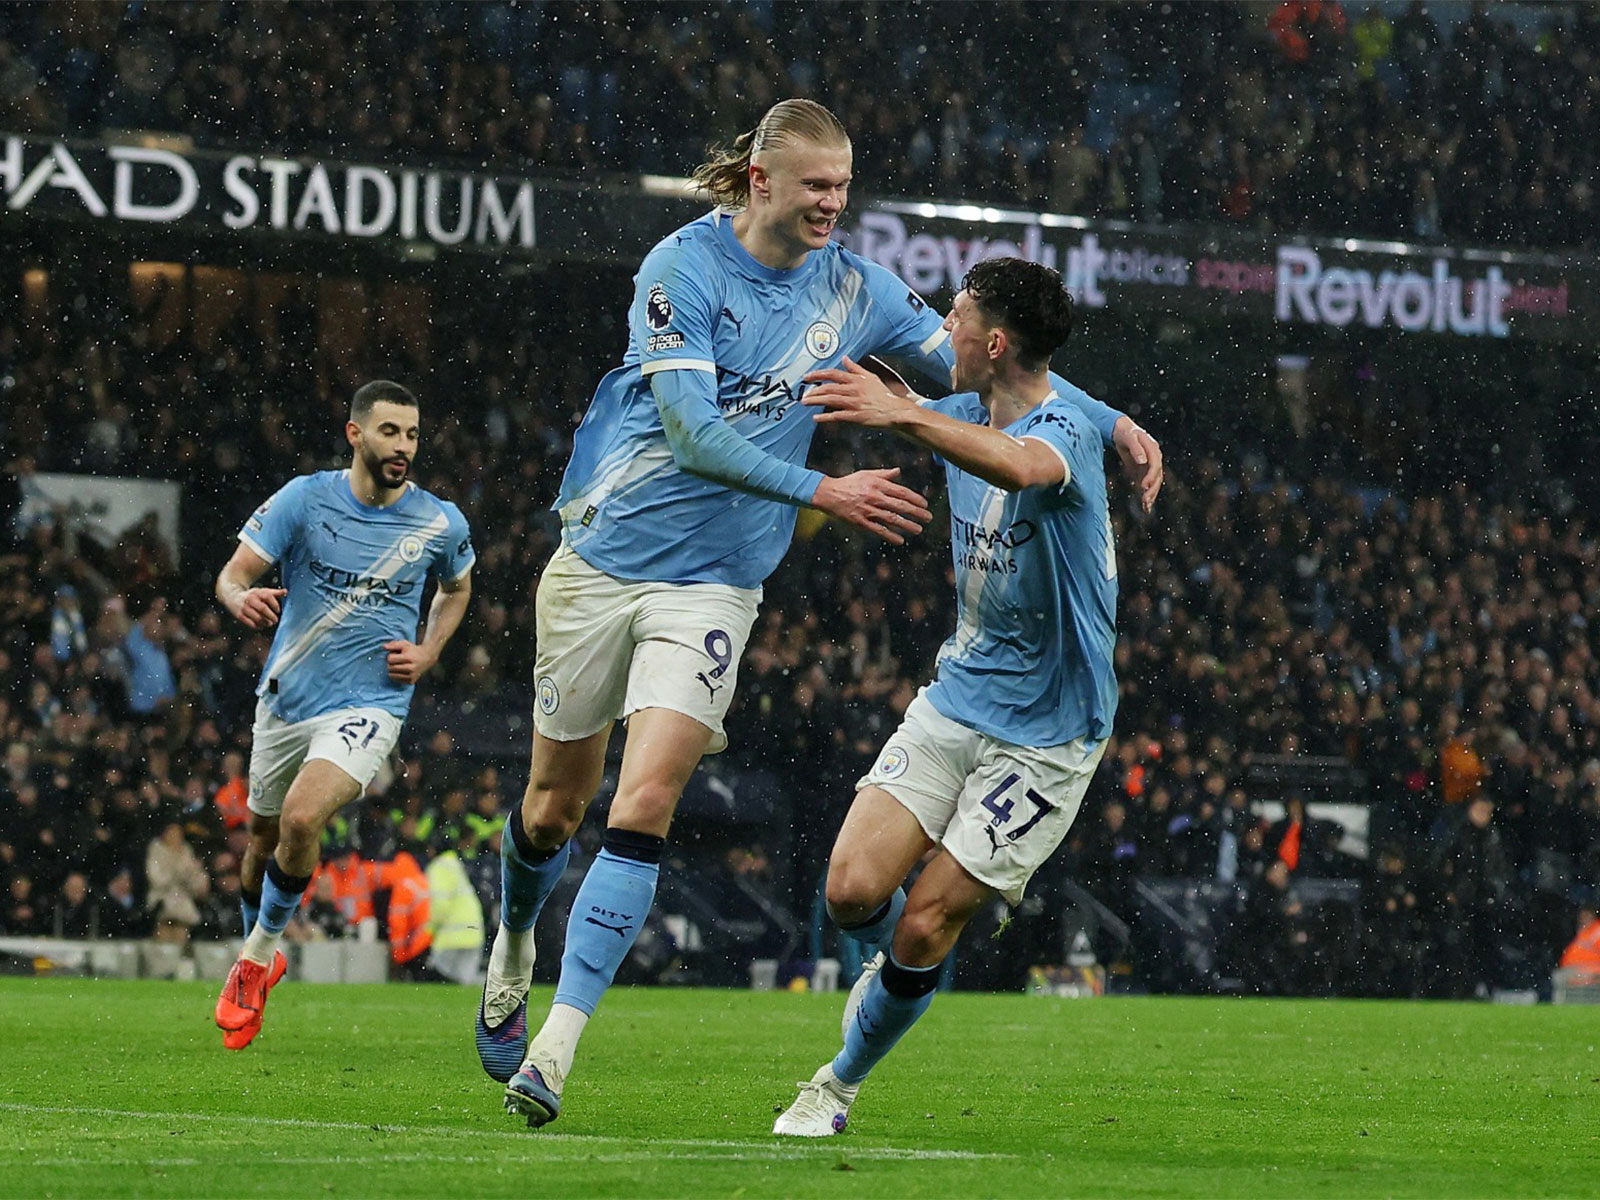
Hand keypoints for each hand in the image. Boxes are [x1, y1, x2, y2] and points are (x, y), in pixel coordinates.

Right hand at [235, 587, 286, 629]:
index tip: (278, 611)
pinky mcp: (240, 615)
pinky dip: (257, 626)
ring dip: (265, 622)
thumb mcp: (262, 591)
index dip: (275, 604)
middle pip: (263, 608)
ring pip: (257, 617)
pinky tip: (261, 626)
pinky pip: (250, 623)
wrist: (232, 596)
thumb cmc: (252, 595)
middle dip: (271, 616)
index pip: (268, 596)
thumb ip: (274, 593)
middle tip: (275, 620)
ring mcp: (244, 608)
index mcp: (257, 593)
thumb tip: (285, 591)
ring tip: (269, 624)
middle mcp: (250, 599)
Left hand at [384, 640, 436, 684]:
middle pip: (390, 668)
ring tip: (399, 666)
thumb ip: (394, 644)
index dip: (391, 656)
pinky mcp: (411, 681)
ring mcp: (411, 676)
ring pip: (392, 675)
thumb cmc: (413, 650)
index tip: (396, 655)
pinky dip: (396, 676)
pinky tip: (402, 671)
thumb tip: (384, 647)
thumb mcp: (405, 644)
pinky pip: (396, 680)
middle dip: (391, 663)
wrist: (427, 658)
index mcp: (408, 658)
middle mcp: (410, 668)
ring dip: (392, 670)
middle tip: (397, 661)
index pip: (390, 659)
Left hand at [803, 356, 917, 427]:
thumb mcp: (870, 377)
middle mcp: (854, 390)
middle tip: (805, 394)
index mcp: (857, 379)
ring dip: (816, 401)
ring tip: (805, 403)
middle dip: (815, 390)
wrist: (894, 410)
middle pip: (829, 387)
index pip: (834, 374)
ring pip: (831, 400)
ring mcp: (855, 403)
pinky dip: (826, 417)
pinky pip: (838, 416)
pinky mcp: (856, 416)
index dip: (818, 374)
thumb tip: (845, 358)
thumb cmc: (883, 395)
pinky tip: (816, 418)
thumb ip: (856, 368)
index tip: (807, 377)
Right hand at [811, 468, 931, 544]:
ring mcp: (867, 510)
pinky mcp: (860, 521)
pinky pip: (878, 530)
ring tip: (919, 529)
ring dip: (907, 525)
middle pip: (900, 506)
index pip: (901, 492)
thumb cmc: (849, 482)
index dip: (915, 498)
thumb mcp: (866, 474)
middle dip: (916, 512)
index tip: (925, 504)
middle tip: (929, 517)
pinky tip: (900, 540)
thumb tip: (899, 471)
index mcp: (877, 484)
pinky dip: (890, 536)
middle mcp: (874, 497)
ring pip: (892, 519)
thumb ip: (884, 474)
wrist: (828, 493)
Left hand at [1112, 417, 1163, 512]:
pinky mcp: (1145, 471)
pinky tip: (1145, 507)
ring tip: (1146, 507)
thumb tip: (1143, 461)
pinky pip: (1149, 484)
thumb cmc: (1125, 433)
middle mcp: (1155, 457)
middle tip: (1145, 501)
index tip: (1144, 486)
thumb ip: (1136, 448)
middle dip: (1152, 489)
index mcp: (1153, 449)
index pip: (1155, 465)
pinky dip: (1147, 495)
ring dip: (1152, 495)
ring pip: (1155, 482)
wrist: (1122, 431)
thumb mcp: (1128, 438)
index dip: (1151, 476)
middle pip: (1158, 476)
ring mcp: (1151, 465)